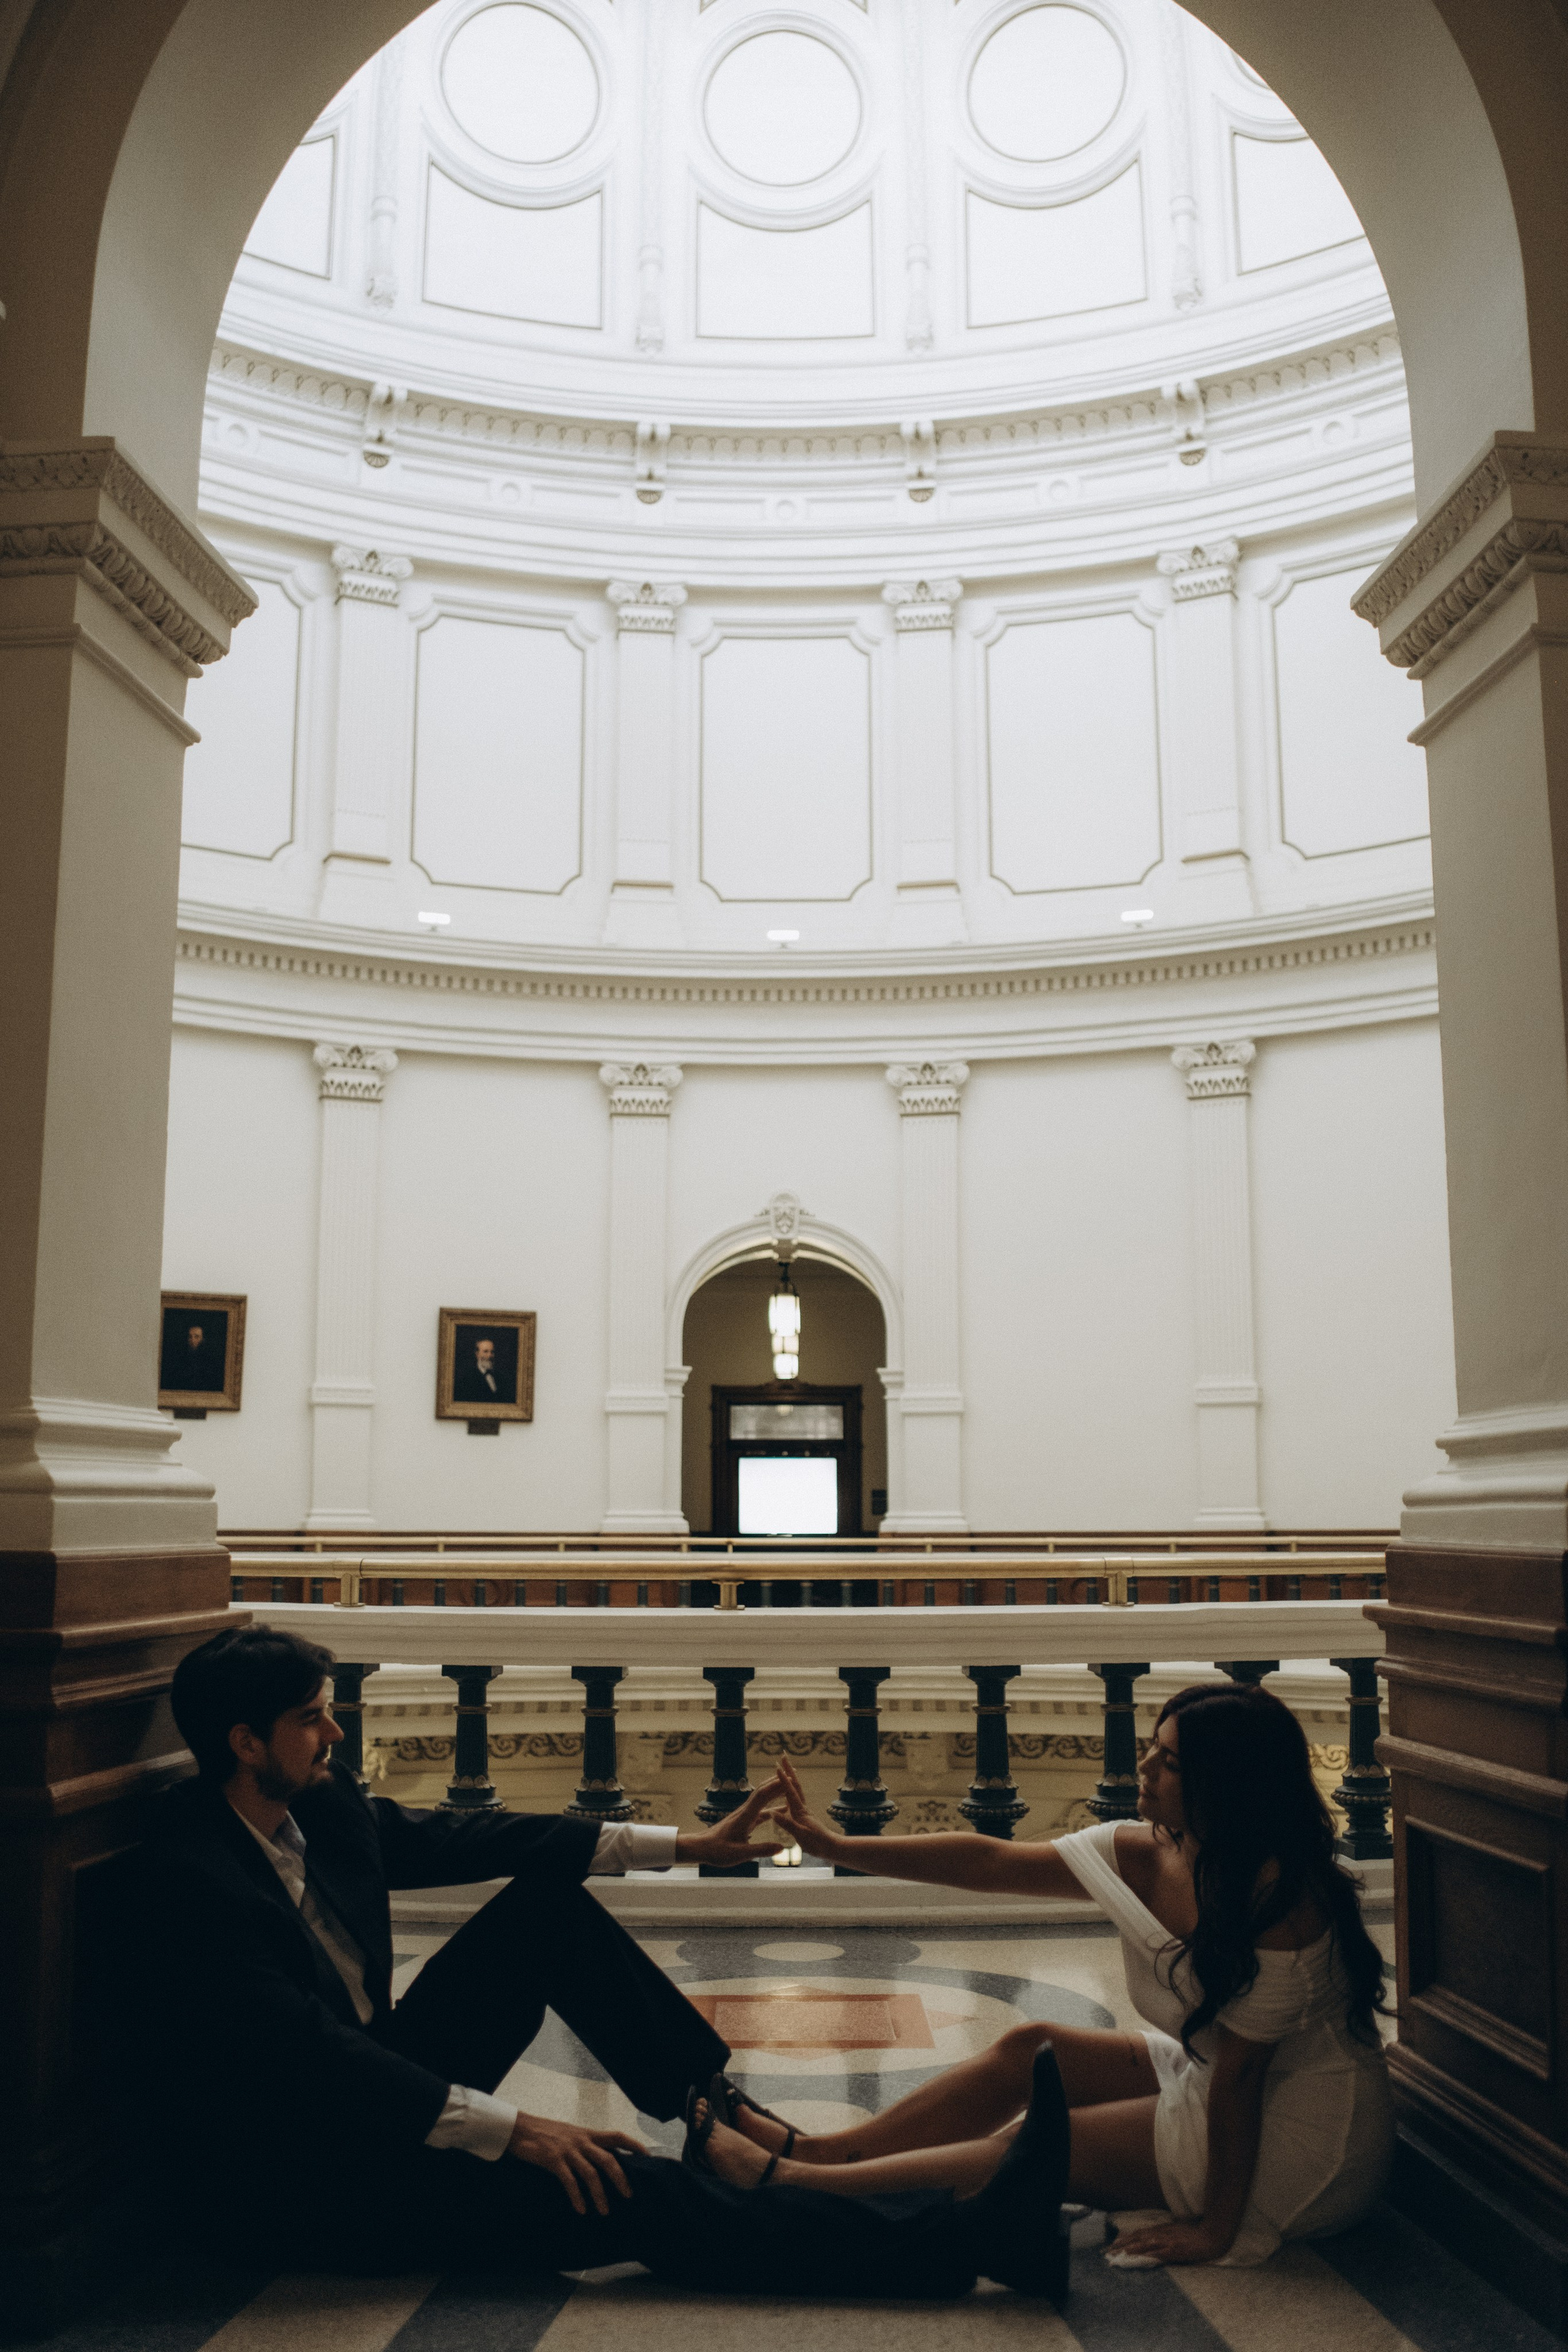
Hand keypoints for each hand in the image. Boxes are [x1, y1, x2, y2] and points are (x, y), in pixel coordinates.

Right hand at [506, 2110, 647, 2215]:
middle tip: (629, 2195)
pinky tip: (581, 2210)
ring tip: (605, 2211)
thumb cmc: (548, 2133)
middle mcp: (582, 2141)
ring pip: (591, 2174)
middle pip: (608, 2159)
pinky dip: (577, 2197)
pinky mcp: (553, 2160)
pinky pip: (569, 2181)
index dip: (634, 2145)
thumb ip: (587, 2145)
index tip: (648, 2156)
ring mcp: (568, 2150)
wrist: (522, 2128)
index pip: (617, 2136)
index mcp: (588, 2133)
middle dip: (620, 2178)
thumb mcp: (572, 2134)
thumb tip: (604, 2160)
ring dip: (600, 2194)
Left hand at [676, 1774, 788, 1869]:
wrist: (702, 1847)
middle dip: (778, 1782)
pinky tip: (781, 1808)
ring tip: (791, 1786)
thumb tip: (781, 1847)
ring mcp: (744, 1814)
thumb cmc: (718, 1851)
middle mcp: (745, 1811)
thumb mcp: (740, 1854)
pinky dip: (772, 1806)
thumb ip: (761, 1850)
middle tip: (793, 1774)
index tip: (788, 1778)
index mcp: (745, 1817)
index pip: (761, 1796)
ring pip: (762, 1798)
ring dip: (775, 1790)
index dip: (775, 1786)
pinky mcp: (744, 1820)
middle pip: (763, 1791)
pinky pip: (761, 1809)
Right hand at [760, 1756, 843, 1863]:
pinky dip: (790, 1790)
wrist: (831, 1847)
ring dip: (790, 1777)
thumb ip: (787, 1824)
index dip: (783, 1779)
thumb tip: (773, 1813)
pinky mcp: (804, 1816)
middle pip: (795, 1784)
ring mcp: (804, 1811)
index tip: (777, 1766)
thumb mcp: (800, 1835)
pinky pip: (795, 1799)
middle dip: (789, 1769)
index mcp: (800, 1811)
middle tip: (783, 1755)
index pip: (790, 1792)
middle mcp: (802, 1807)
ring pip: (796, 1790)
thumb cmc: (816, 1843)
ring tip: (784, 1768)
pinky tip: (788, 1793)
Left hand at [1111, 2217, 1231, 2266]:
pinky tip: (1141, 2256)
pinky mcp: (1177, 2250)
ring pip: (1146, 2244)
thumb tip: (1150, 2239)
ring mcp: (1169, 2242)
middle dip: (1122, 2244)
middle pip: (1138, 2238)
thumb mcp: (1176, 2231)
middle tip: (1107, 2251)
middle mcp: (1162, 2234)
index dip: (1125, 2238)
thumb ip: (1163, 2234)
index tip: (1112, 2244)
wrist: (1212, 2235)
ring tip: (1118, 2253)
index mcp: (1161, 2230)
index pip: (1139, 2234)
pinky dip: (1150, 2253)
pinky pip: (1161, 2252)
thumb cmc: (1195, 2233)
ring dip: (1131, 2249)